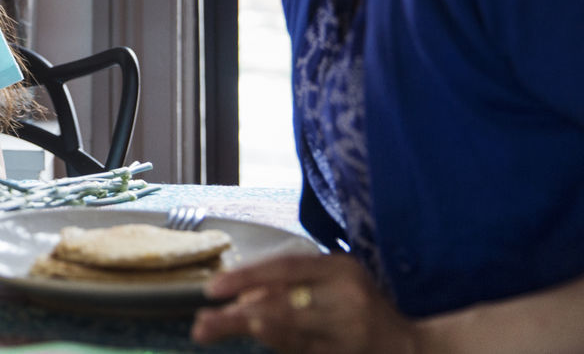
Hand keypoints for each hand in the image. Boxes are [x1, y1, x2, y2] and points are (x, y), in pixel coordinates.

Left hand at [191, 253, 422, 353]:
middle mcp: (347, 301)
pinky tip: (255, 338)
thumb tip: (242, 294)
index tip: (213, 287)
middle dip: (236, 314)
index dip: (247, 275)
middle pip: (283, 305)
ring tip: (211, 328)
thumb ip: (295, 280)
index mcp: (342, 270)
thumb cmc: (362, 306)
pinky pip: (302, 353)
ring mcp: (349, 335)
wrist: (412, 347)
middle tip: (201, 321)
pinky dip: (276, 345)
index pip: (287, 267)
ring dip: (247, 332)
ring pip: (289, 334)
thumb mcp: (336, 279)